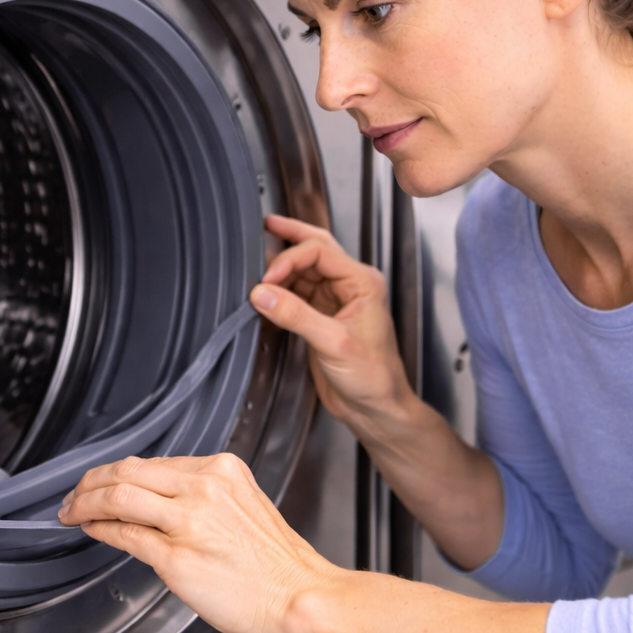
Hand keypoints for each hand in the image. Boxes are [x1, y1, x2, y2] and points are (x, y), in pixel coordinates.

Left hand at [57, 453, 339, 632]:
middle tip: (75, 494)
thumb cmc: (277, 566)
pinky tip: (92, 529)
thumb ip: (204, 498)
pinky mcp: (176, 556)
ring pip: (119, 495)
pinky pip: (125, 534)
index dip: (119, 472)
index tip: (103, 481)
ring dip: (86, 502)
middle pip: (129, 471)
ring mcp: (188, 520)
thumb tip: (157, 501)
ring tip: (73, 511)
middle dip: (92, 481)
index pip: (154, 463)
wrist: (298, 599)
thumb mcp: (243, 509)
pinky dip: (101, 528)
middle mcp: (204, 487)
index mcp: (223, 470)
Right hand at [252, 214, 413, 434]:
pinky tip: (264, 293)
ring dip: (281, 269)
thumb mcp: (333, 343)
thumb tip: (261, 293)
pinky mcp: (321, 320)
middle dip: (290, 237)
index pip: (320, 252)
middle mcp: (349, 287)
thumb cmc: (373, 376)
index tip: (266, 278)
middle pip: (316, 250)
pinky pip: (297, 295)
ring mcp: (335, 302)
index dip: (289, 259)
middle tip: (265, 224)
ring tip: (256, 266)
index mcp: (362, 282)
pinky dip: (280, 292)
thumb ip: (296, 315)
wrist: (377, 408)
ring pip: (304, 272)